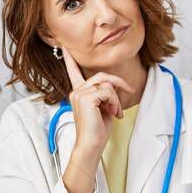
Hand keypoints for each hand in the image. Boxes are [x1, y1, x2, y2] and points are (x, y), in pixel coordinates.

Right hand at [60, 47, 135, 192]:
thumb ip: (106, 94)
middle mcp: (76, 91)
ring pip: (107, 84)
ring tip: (116, 112)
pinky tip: (113, 113)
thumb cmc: (97, 131)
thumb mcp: (104, 108)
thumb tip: (116, 86)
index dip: (70, 59)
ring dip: (116, 98)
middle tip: (127, 95)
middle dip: (118, 84)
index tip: (64, 47)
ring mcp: (79, 94)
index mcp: (78, 93)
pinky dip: (115, 102)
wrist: (92, 145)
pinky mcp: (86, 98)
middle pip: (102, 76)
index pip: (73, 72)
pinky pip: (108, 91)